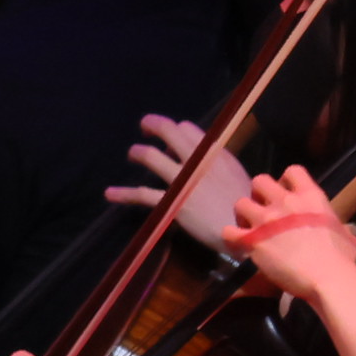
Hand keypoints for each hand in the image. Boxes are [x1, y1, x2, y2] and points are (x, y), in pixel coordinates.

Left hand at [123, 113, 240, 252]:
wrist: (245, 230)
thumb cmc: (245, 204)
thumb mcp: (236, 174)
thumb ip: (217, 163)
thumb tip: (202, 154)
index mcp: (216, 154)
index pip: (189, 129)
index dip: (177, 130)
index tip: (171, 136)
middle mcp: (198, 161)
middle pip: (170, 132)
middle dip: (153, 125)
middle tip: (145, 125)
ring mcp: (183, 181)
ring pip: (152, 157)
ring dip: (138, 152)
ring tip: (132, 153)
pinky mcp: (172, 202)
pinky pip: (142, 194)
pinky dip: (123, 193)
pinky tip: (109, 193)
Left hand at [230, 164, 355, 306]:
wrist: (327, 277)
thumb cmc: (343, 259)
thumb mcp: (349, 237)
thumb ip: (343, 228)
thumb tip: (348, 229)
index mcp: (311, 197)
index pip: (292, 171)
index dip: (286, 180)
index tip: (286, 193)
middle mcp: (285, 202)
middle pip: (260, 180)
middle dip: (259, 193)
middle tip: (264, 209)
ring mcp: (265, 220)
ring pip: (240, 203)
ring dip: (243, 214)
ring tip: (249, 226)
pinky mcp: (251, 240)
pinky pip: (228, 231)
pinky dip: (231, 237)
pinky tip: (239, 244)